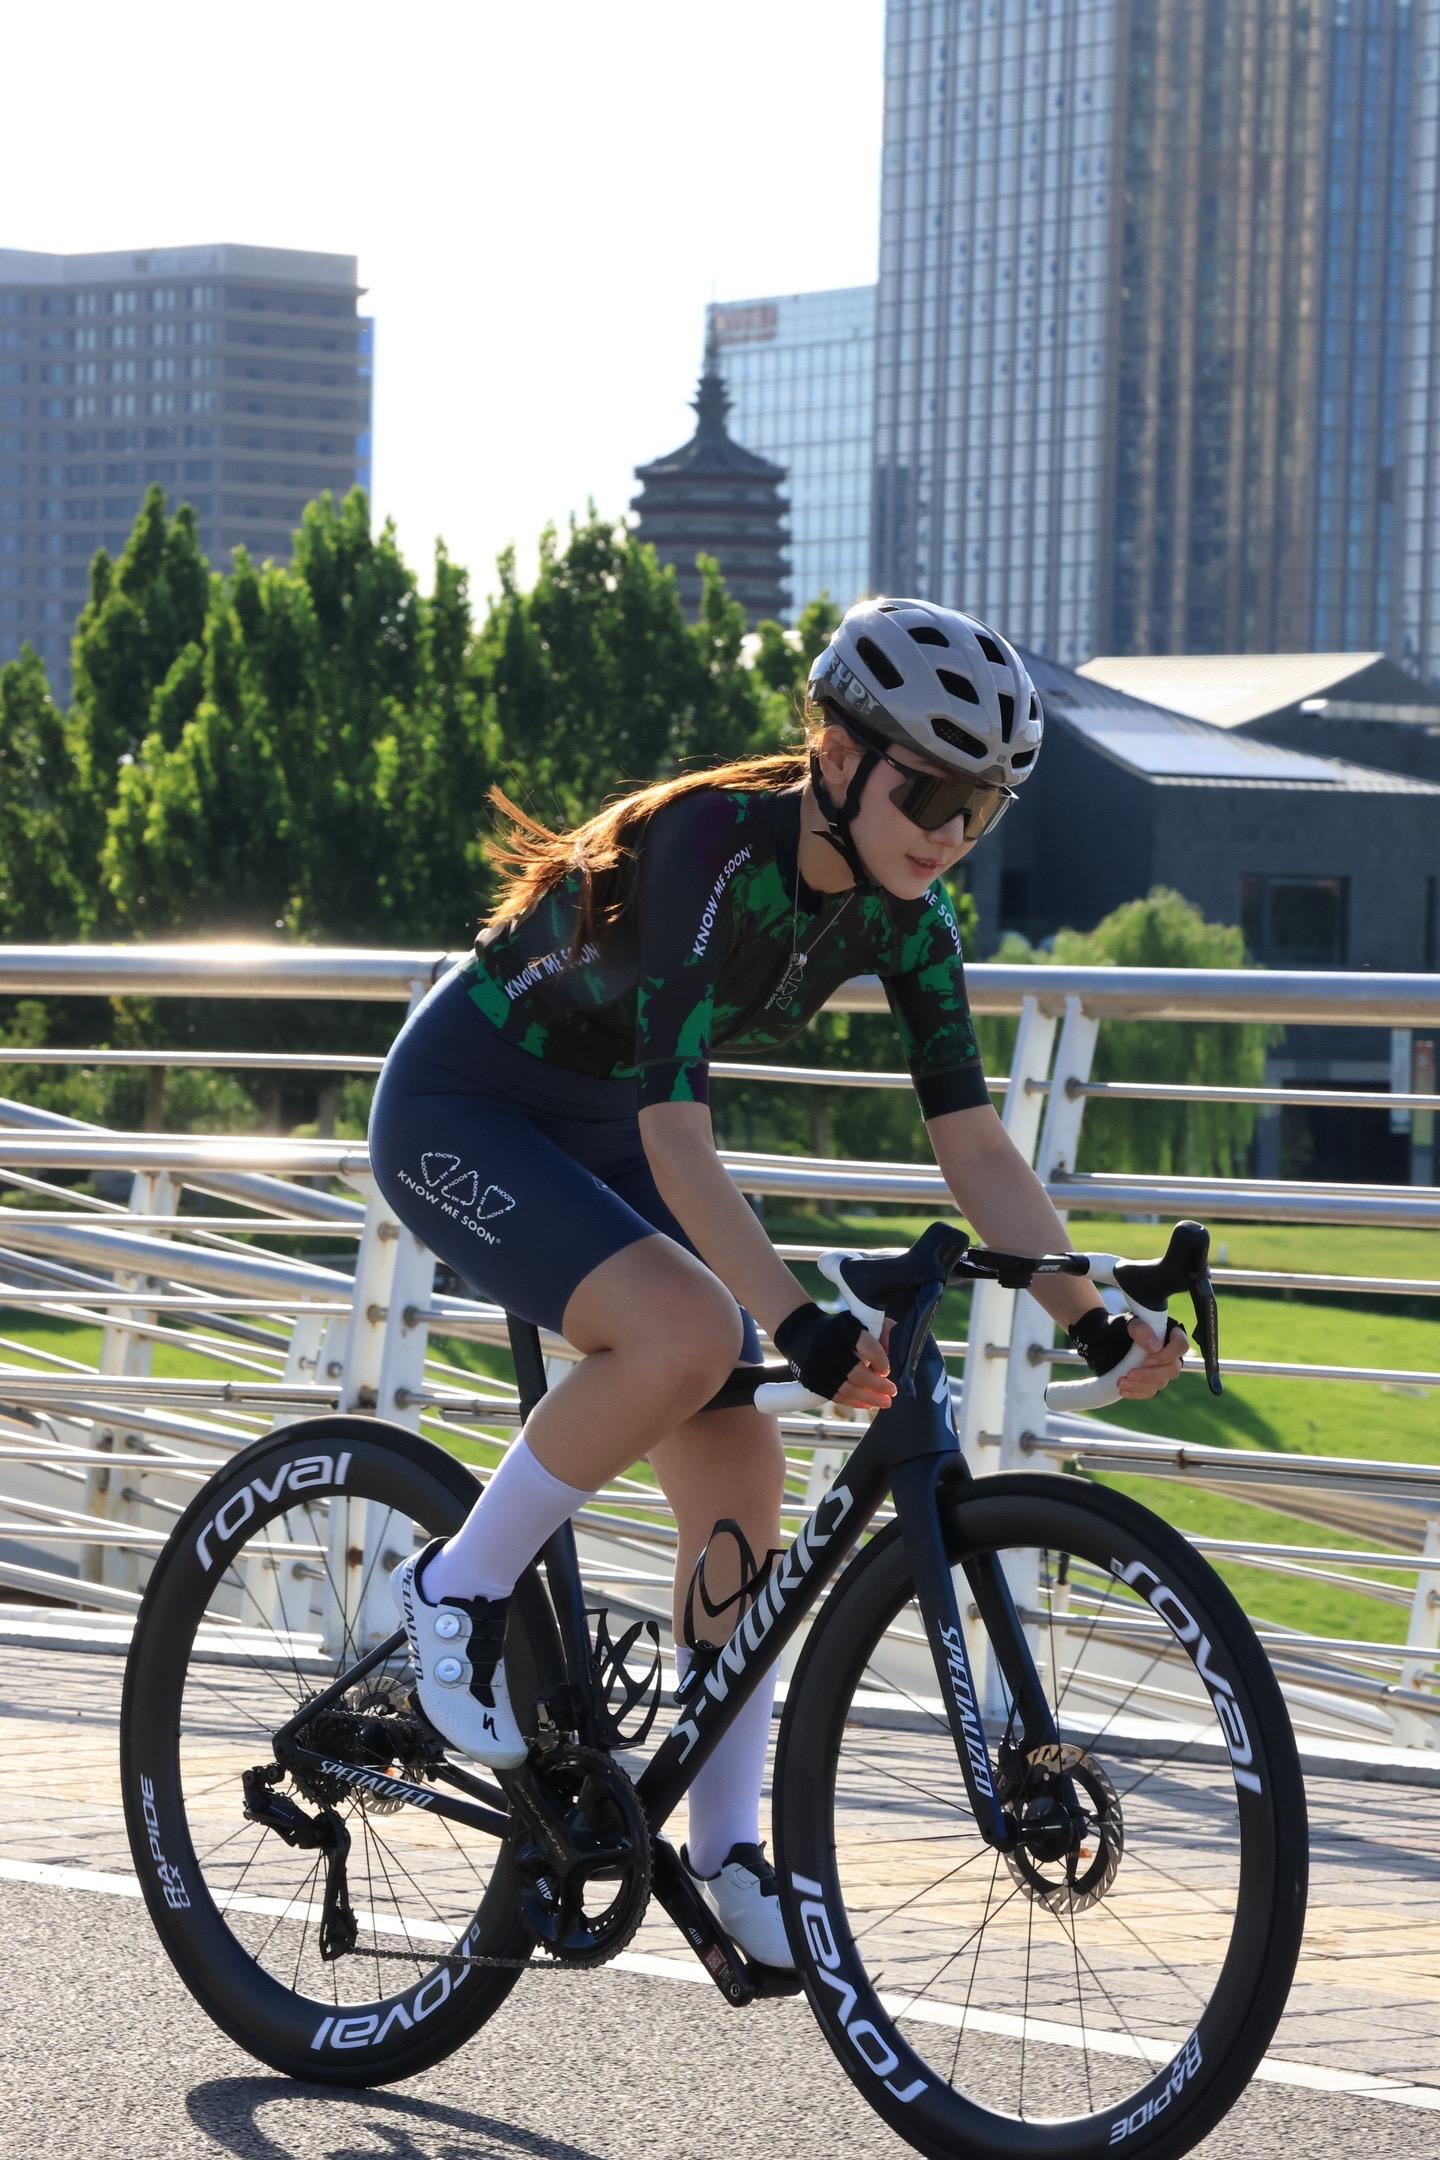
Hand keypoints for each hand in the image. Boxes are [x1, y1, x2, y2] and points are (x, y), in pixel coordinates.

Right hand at [773, 1303, 897, 1411]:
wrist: (799, 1331)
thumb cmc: (838, 1329)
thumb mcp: (859, 1320)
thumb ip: (881, 1330)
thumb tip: (894, 1351)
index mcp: (843, 1329)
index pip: (867, 1346)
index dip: (881, 1360)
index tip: (887, 1370)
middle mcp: (828, 1347)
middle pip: (857, 1373)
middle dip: (878, 1385)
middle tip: (892, 1391)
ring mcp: (817, 1366)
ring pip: (847, 1389)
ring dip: (870, 1399)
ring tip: (885, 1402)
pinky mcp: (811, 1380)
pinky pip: (836, 1396)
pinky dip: (854, 1402)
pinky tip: (868, 1404)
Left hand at [1115, 1317, 1189, 1400]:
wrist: (1107, 1340)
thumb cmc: (1122, 1327)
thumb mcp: (1128, 1323)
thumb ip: (1141, 1330)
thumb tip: (1155, 1347)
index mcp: (1170, 1335)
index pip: (1181, 1346)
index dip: (1168, 1355)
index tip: (1148, 1359)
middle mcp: (1171, 1354)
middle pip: (1172, 1369)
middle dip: (1151, 1374)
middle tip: (1130, 1374)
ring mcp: (1163, 1369)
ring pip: (1161, 1383)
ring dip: (1141, 1385)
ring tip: (1121, 1383)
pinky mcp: (1152, 1381)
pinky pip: (1150, 1391)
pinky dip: (1137, 1392)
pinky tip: (1123, 1390)